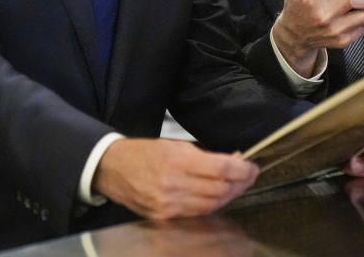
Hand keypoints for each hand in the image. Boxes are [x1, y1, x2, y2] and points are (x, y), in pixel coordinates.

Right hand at [93, 138, 257, 218]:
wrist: (112, 168)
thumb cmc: (144, 153)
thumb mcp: (176, 145)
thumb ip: (206, 156)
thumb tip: (234, 160)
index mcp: (177, 161)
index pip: (221, 169)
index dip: (241, 169)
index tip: (251, 166)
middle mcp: (173, 185)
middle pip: (219, 189)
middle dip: (239, 183)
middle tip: (249, 175)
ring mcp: (168, 205)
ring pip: (211, 205)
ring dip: (229, 195)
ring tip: (237, 186)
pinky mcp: (163, 218)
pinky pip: (197, 214)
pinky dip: (212, 205)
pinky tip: (219, 197)